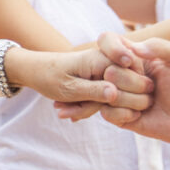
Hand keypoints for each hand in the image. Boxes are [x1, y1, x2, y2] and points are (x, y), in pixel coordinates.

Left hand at [7, 45, 151, 110]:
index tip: (86, 103)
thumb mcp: (69, 87)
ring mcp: (108, 73)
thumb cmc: (49, 76)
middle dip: (97, 107)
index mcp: (104, 59)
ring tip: (62, 110)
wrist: (35, 70)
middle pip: (125, 93)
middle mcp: (111, 64)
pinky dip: (87, 107)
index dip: (116, 98)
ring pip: (114, 100)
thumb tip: (116, 94)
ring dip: (87, 108)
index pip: (133, 81)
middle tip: (66, 110)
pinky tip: (68, 110)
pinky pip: (104, 100)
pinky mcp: (103, 83)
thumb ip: (94, 91)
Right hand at [95, 36, 169, 147]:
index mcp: (128, 53)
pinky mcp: (110, 112)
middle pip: (108, 71)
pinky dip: (128, 114)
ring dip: (136, 101)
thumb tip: (133, 48)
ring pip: (108, 92)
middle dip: (135, 83)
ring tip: (148, 101)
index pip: (106, 40)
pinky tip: (139, 113)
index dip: (112, 49)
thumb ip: (159, 45)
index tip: (129, 61)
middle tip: (151, 87)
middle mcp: (115, 70)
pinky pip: (107, 112)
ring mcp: (110, 91)